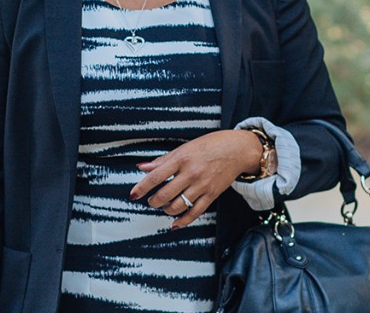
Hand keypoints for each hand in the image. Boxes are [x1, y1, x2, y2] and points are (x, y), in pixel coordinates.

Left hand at [129, 129, 260, 228]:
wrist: (236, 149)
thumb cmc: (209, 145)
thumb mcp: (184, 148)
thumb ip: (163, 160)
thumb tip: (142, 167)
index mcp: (182, 159)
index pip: (156, 176)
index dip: (141, 187)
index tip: (133, 195)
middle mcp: (191, 173)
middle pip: (165, 194)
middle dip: (154, 201)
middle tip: (151, 201)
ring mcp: (202, 185)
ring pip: (178, 205)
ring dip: (166, 210)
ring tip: (164, 207)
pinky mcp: (211, 195)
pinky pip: (195, 212)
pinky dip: (183, 221)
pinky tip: (175, 224)